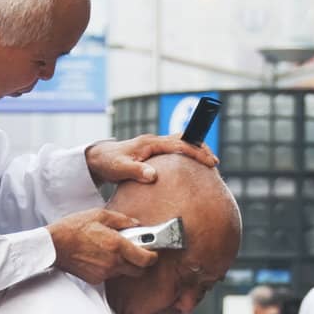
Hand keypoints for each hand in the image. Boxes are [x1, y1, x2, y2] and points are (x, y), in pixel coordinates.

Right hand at [48, 207, 157, 284]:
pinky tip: (100, 257)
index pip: (146, 259)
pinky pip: (110, 275)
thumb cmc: (74, 228)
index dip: (153, 256)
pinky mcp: (96, 279)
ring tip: (113, 251)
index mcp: (117, 245)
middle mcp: (113, 262)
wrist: (54, 245)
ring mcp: (104, 273)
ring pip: (124, 273)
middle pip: (139, 271)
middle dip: (141, 263)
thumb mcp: (100, 215)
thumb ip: (122, 220)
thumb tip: (137, 224)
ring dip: (124, 264)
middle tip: (136, 252)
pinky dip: (110, 268)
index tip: (153, 251)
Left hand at [85, 134, 217, 185]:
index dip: (196, 152)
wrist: (99, 158)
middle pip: (185, 138)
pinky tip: (192, 166)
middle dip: (201, 148)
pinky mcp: (154, 150)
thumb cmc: (109, 163)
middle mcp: (155, 141)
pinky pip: (175, 148)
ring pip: (181, 142)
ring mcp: (155, 144)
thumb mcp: (119, 169)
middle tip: (214, 162)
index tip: (209, 162)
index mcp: (150, 143)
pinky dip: (187, 153)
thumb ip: (135, 171)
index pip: (179, 144)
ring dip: (195, 149)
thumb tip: (152, 175)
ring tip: (209, 162)